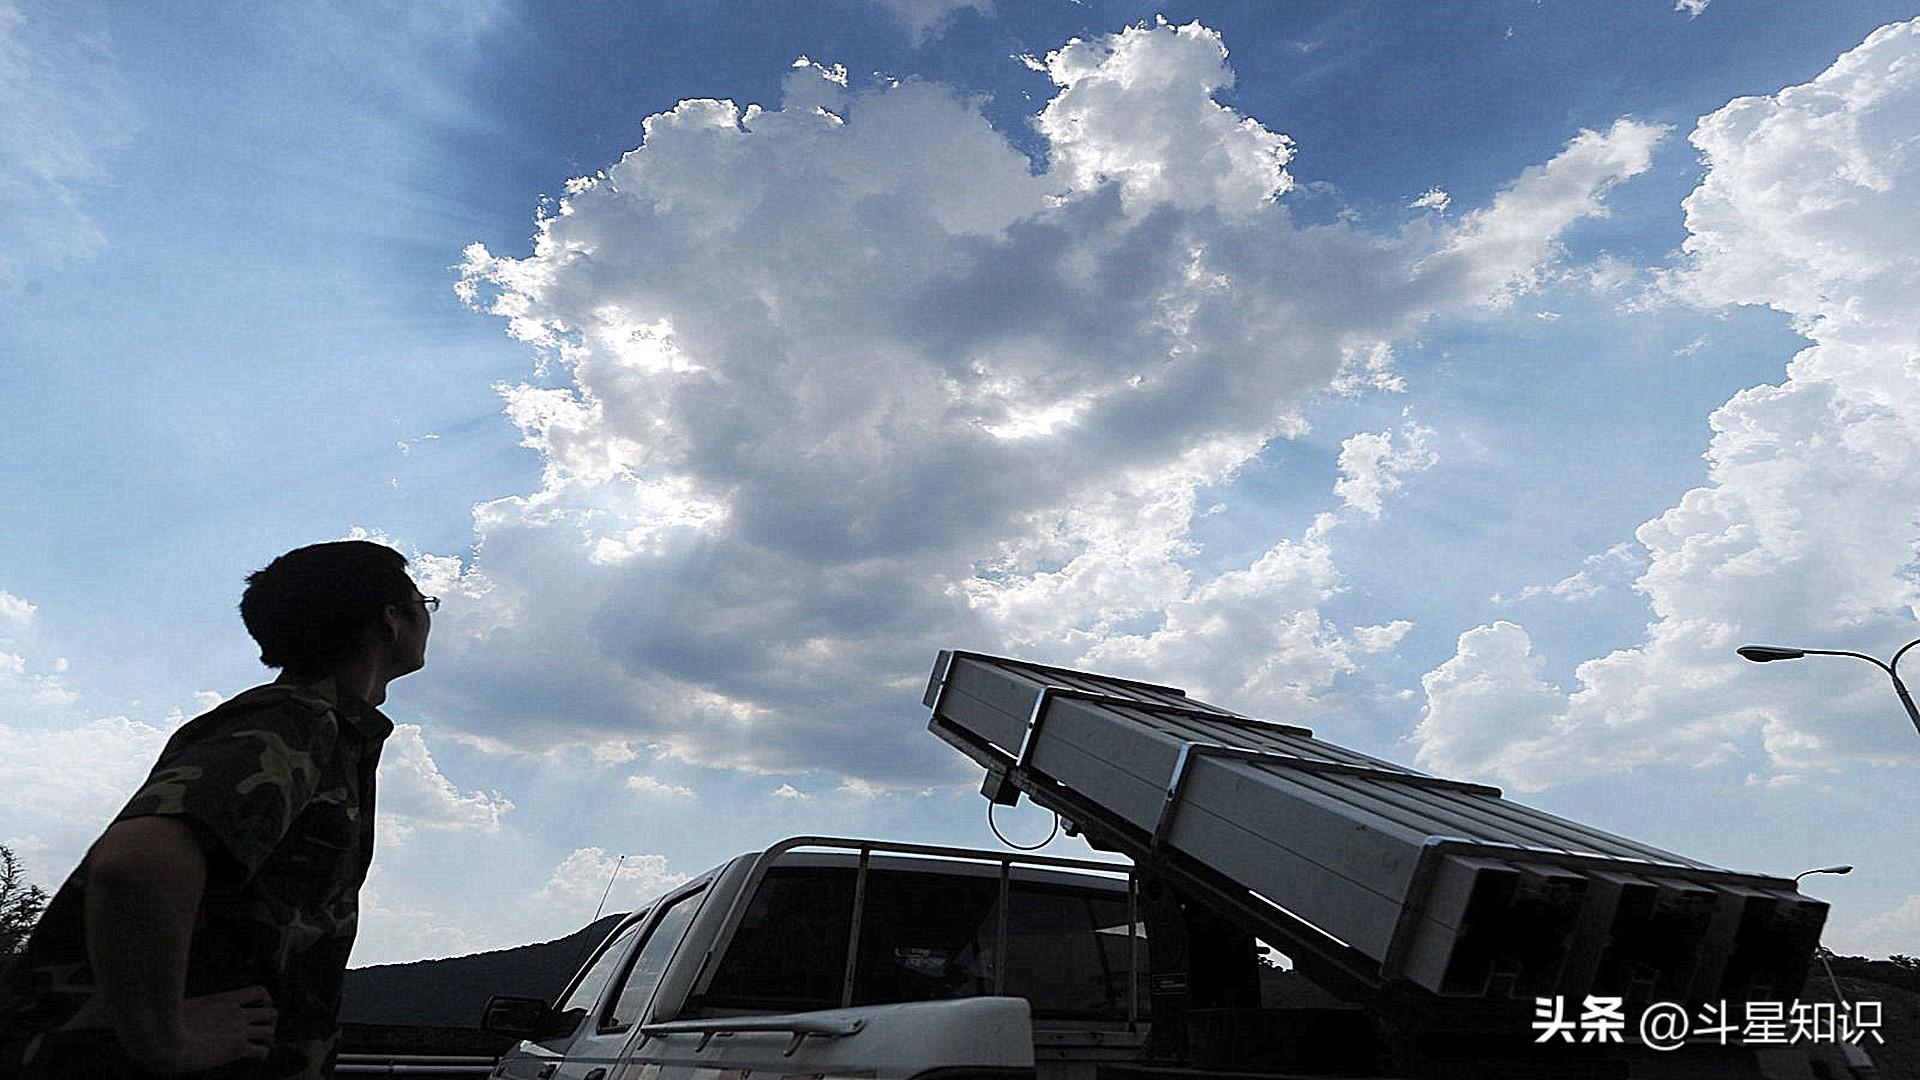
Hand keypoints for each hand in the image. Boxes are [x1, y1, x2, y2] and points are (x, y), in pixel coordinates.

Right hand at [121, 985, 276, 1073]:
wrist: (162, 1039)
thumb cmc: (162, 1023)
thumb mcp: (176, 1005)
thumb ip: (183, 1003)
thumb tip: (159, 998)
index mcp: (224, 1000)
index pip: (259, 992)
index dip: (265, 1000)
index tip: (260, 1008)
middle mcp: (235, 1013)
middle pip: (271, 1012)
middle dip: (270, 1022)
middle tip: (261, 1030)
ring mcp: (237, 1030)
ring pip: (270, 1030)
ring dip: (268, 1039)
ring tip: (260, 1046)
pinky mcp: (235, 1048)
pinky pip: (262, 1051)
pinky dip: (262, 1055)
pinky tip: (254, 1059)